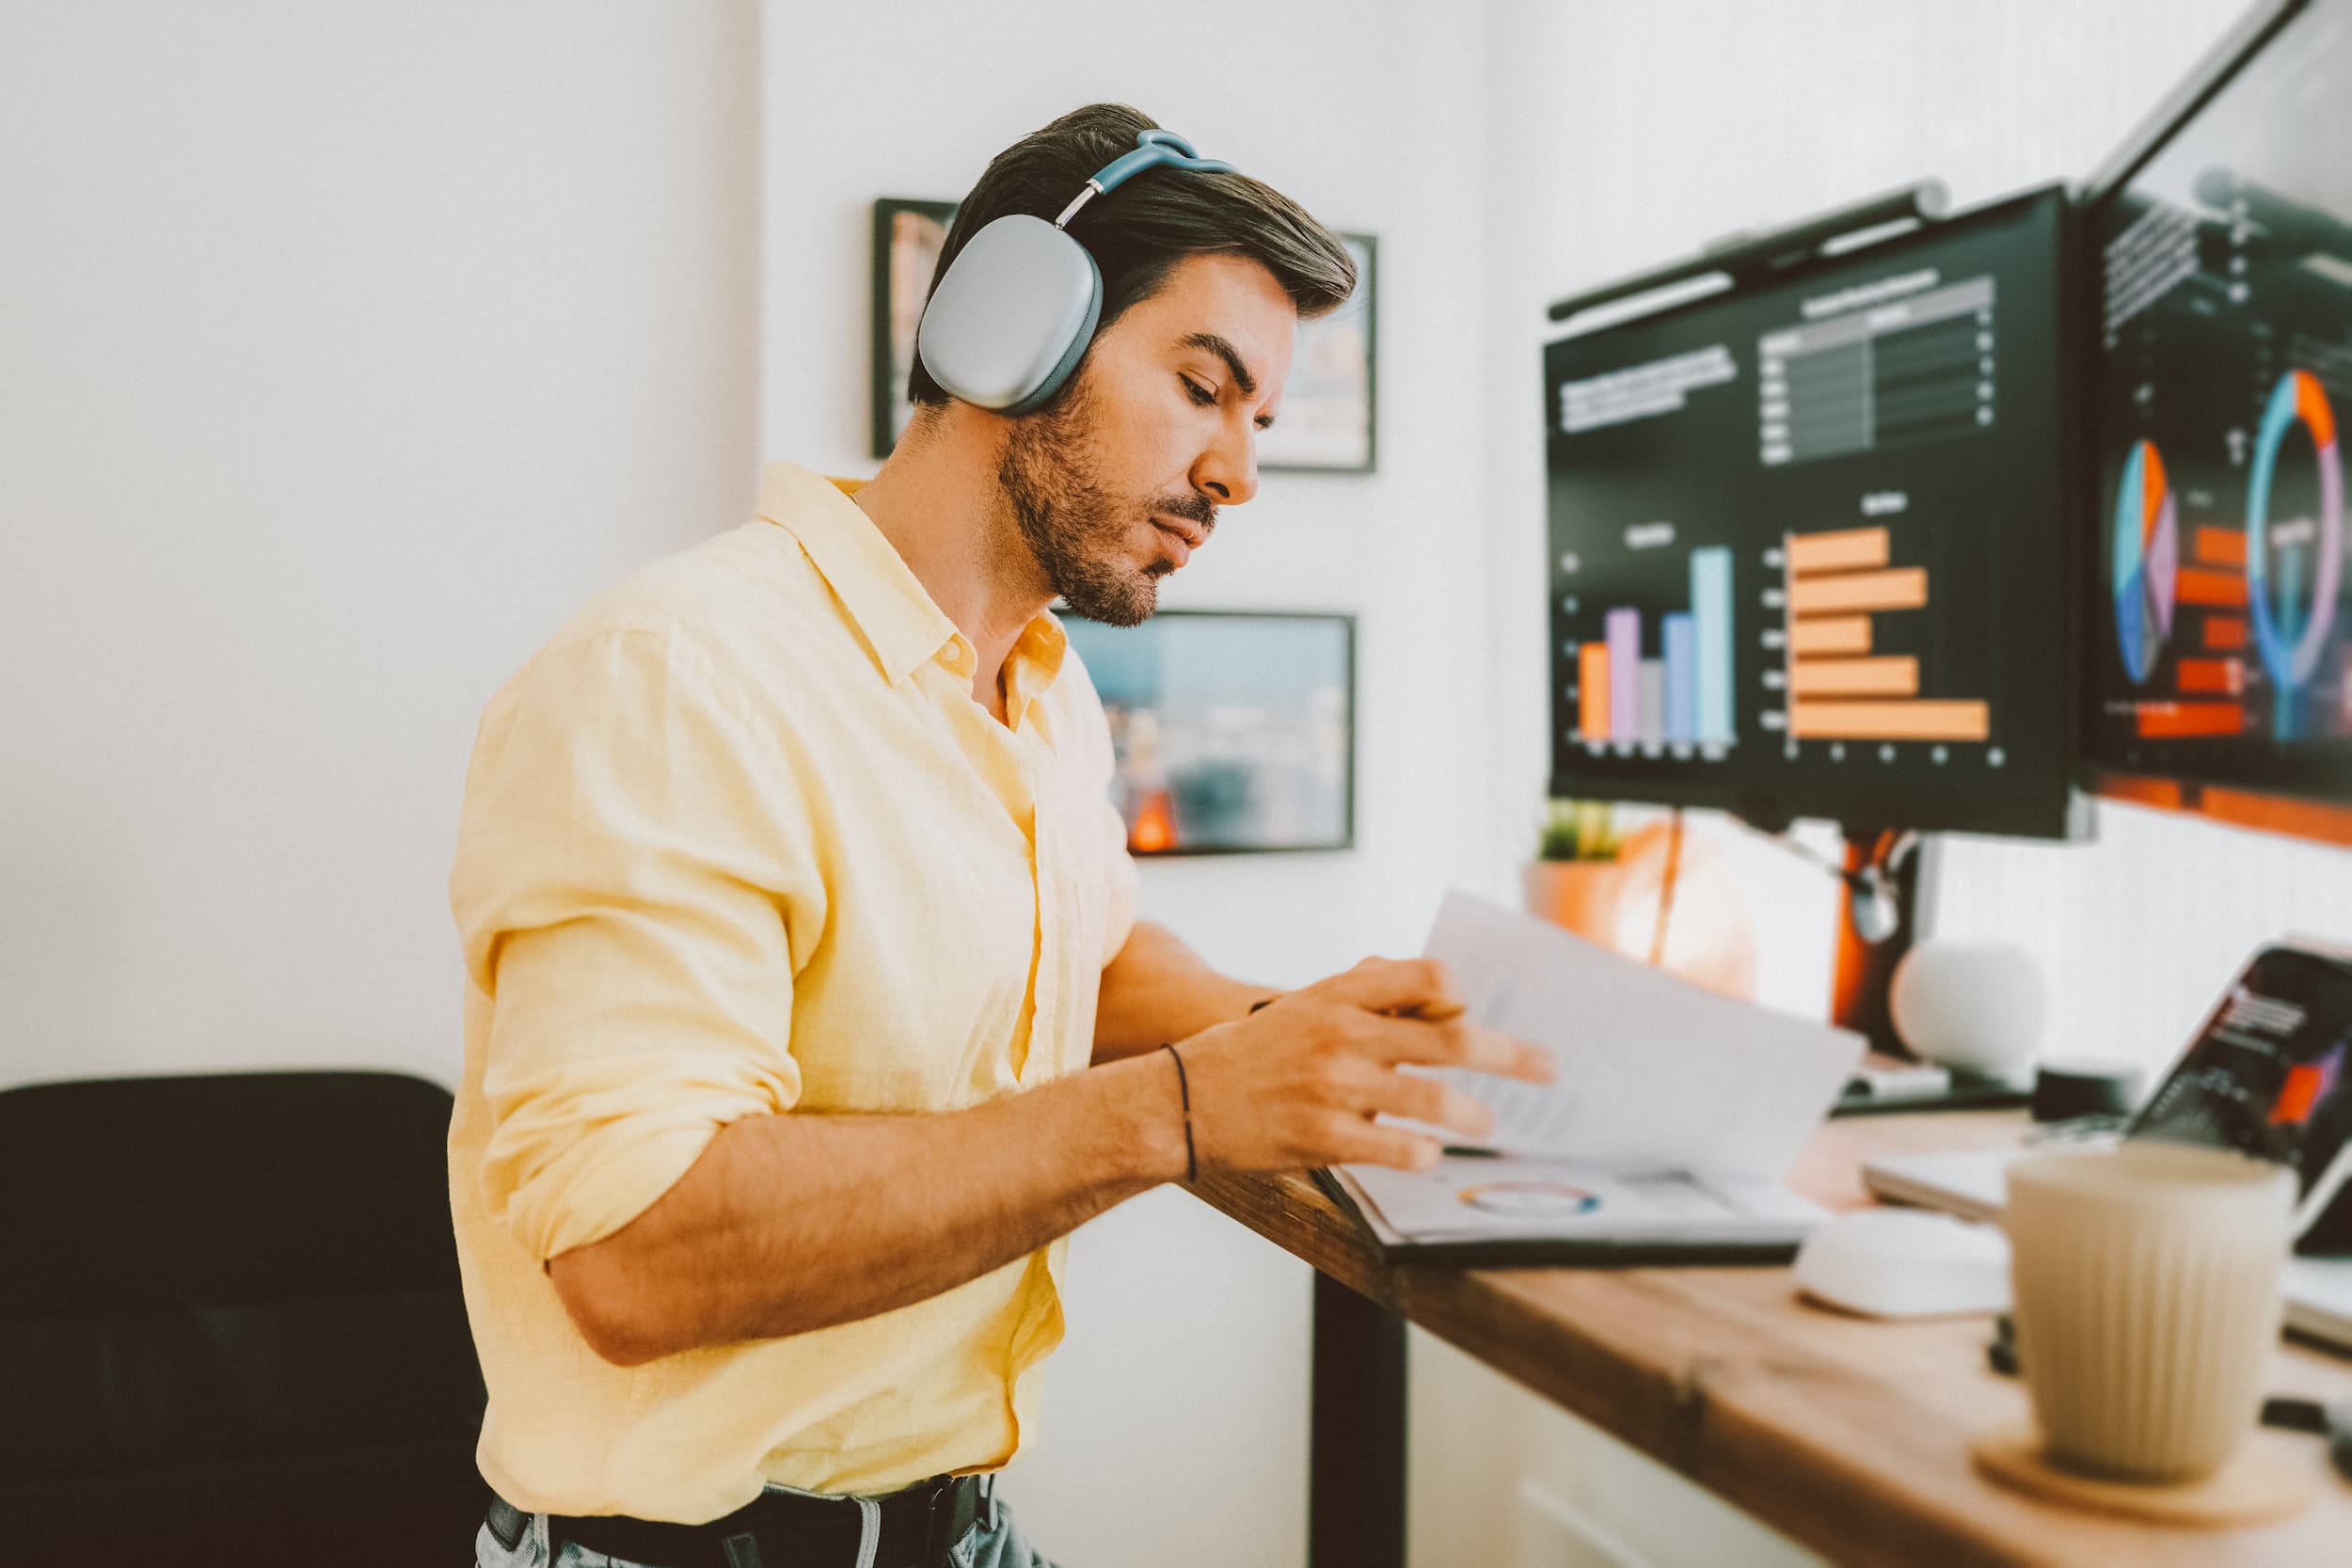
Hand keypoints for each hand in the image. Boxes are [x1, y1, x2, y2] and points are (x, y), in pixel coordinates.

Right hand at [1168, 957, 1553, 1174]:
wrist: (1182, 1101)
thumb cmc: (1254, 1053)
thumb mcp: (1307, 1008)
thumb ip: (1368, 996)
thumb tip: (1443, 998)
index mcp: (1338, 994)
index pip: (1425, 977)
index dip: (1461, 995)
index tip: (1476, 1013)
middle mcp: (1341, 1034)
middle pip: (1449, 1039)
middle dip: (1509, 1055)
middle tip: (1547, 1068)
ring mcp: (1333, 1087)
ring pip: (1432, 1099)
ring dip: (1474, 1114)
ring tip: (1490, 1123)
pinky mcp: (1323, 1137)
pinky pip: (1397, 1147)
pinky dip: (1424, 1152)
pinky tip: (1429, 1155)